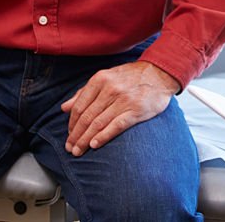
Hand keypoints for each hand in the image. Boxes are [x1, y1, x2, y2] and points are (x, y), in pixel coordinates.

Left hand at [62, 60, 179, 155]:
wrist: (160, 73)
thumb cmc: (131, 77)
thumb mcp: (106, 77)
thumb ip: (84, 92)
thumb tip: (64, 108)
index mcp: (100, 79)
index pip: (80, 106)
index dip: (72, 123)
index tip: (69, 135)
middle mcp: (110, 89)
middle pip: (87, 117)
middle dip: (76, 135)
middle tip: (70, 148)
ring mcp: (123, 100)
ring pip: (99, 123)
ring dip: (86, 140)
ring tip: (78, 151)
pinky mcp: (136, 110)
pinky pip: (116, 126)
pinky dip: (103, 136)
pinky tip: (95, 145)